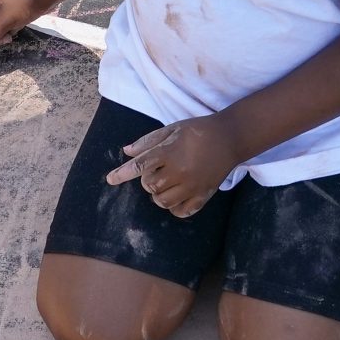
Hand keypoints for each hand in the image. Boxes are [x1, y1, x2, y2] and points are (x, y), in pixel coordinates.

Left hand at [106, 117, 240, 217]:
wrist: (229, 137)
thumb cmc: (198, 130)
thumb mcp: (172, 128)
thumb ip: (148, 141)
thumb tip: (126, 151)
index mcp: (169, 152)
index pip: (139, 166)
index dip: (122, 174)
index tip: (110, 179)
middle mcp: (179, 171)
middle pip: (150, 186)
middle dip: (148, 180)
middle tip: (157, 171)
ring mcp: (191, 186)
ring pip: (162, 201)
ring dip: (158, 194)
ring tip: (165, 184)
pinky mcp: (203, 195)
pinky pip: (181, 211)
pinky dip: (174, 208)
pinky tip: (176, 197)